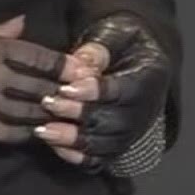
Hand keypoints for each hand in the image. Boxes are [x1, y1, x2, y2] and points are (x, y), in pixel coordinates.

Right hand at [0, 15, 92, 144]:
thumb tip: (20, 22)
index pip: (37, 56)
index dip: (62, 65)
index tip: (81, 69)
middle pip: (39, 85)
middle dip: (63, 92)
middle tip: (81, 98)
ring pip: (28, 110)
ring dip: (48, 114)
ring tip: (65, 116)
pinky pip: (7, 132)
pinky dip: (25, 133)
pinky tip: (35, 133)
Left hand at [35, 13, 171, 169]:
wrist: (133, 60)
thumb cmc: (121, 43)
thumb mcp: (114, 35)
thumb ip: (98, 49)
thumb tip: (80, 66)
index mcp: (150, 77)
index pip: (124, 90)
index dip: (95, 92)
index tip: (66, 88)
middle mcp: (146, 110)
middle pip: (115, 121)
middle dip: (80, 116)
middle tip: (49, 105)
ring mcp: (133, 131)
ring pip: (107, 145)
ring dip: (74, 140)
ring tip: (44, 130)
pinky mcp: (118, 145)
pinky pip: (101, 160)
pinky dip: (78, 157)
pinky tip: (55, 147)